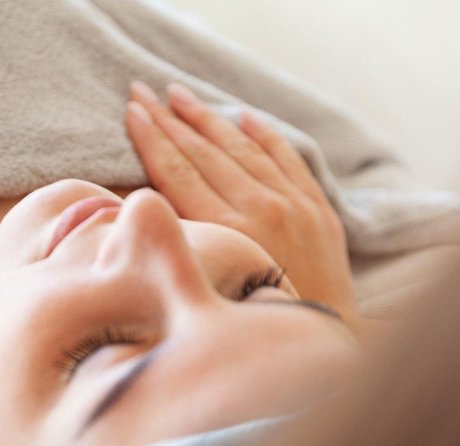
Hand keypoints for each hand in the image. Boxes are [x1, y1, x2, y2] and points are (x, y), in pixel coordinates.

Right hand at [125, 81, 355, 320]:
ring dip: (208, 118)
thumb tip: (141, 211)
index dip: (152, 139)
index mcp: (226, 232)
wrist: (328, 341)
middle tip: (143, 90)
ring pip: (242, 148)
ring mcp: (293, 205)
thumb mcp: (210, 288)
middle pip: (205, 153)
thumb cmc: (255, 325)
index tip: (132, 112)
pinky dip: (264, 136)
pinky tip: (243, 118)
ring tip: (181, 95)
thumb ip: (183, 244)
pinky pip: (287, 158)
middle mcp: (260, 211)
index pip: (178, 172)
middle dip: (171, 118)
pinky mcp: (318, 209)